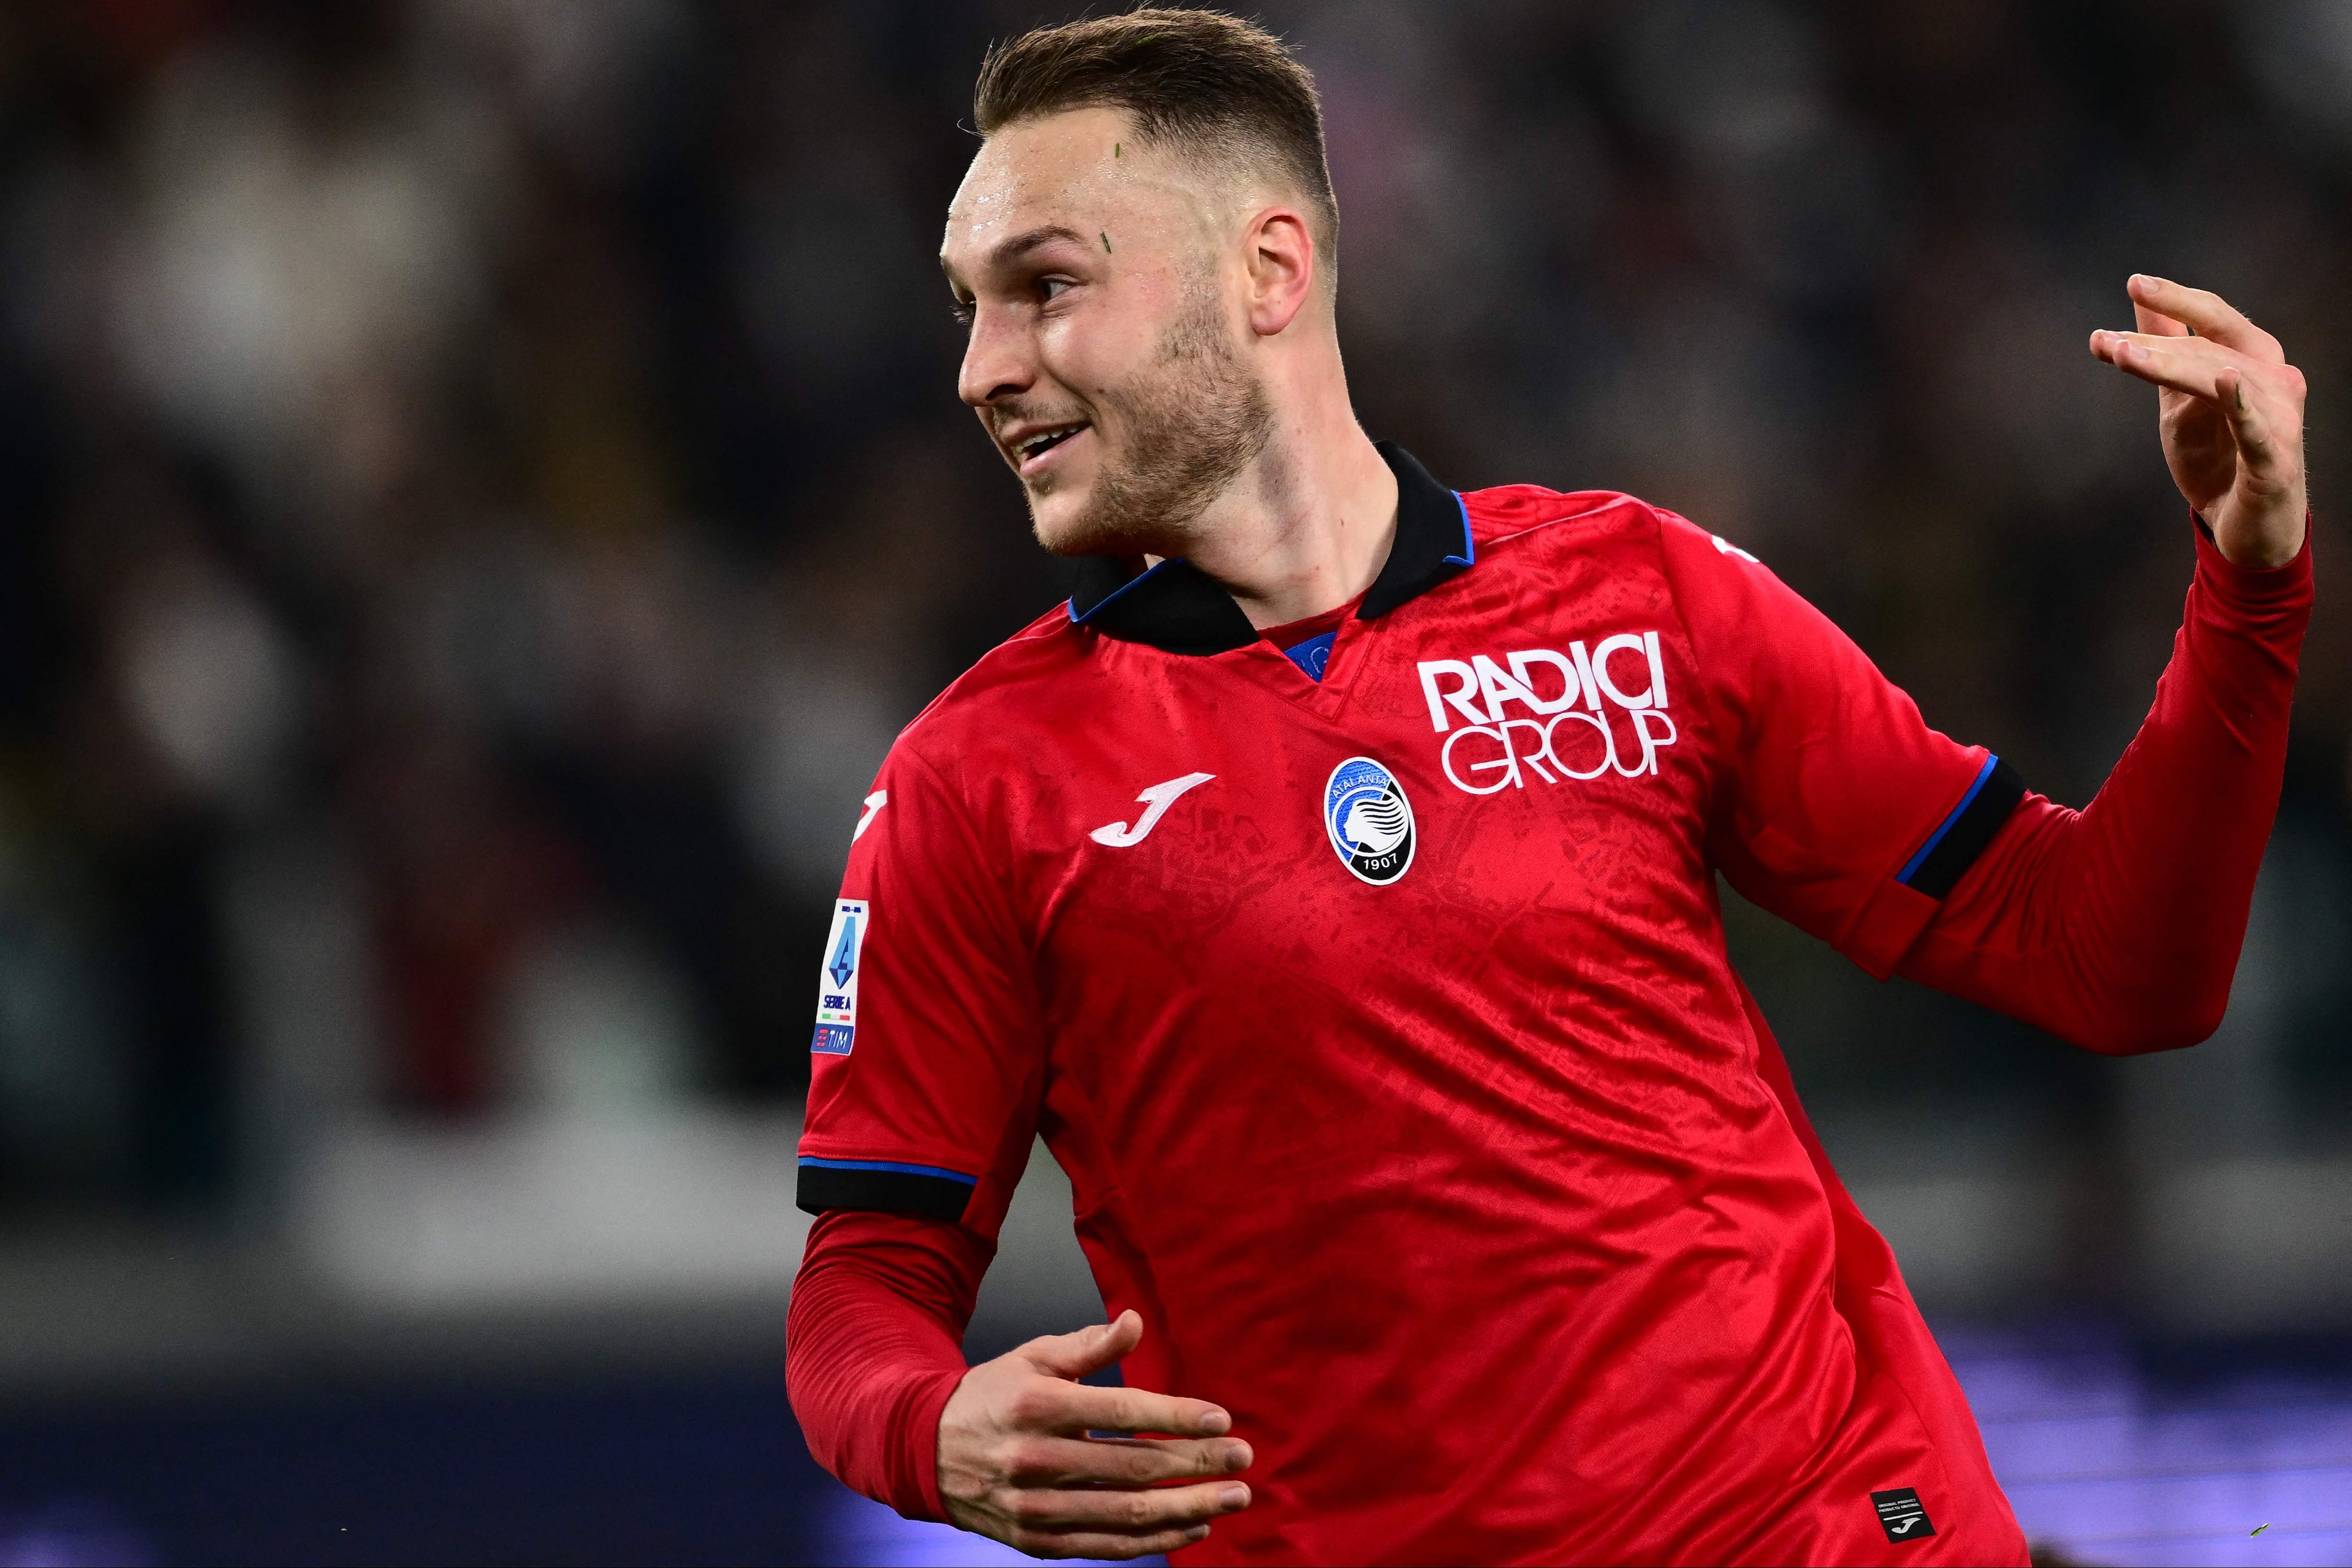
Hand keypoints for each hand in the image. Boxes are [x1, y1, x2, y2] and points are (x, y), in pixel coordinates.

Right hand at [938, 1309, 1252, 1558]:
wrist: (923, 1450)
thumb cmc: (992, 1396)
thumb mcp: (1033, 1356)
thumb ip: (1089, 1345)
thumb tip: (1136, 1321)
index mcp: (1037, 1404)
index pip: (1121, 1414)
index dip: (1176, 1417)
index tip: (1221, 1420)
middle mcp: (1035, 1459)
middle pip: (1132, 1468)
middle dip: (1196, 1465)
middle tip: (1243, 1459)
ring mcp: (1034, 1507)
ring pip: (1125, 1514)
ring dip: (1188, 1508)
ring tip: (1233, 1498)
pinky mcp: (1035, 1540)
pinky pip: (1105, 1546)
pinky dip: (1153, 1540)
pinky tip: (1192, 1525)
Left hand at [2090, 275, 2307, 568]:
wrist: (2243, 526)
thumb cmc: (2218, 456)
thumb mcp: (2180, 398)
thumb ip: (2166, 349)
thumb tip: (2141, 300)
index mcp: (2255, 360)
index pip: (2215, 319)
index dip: (2176, 300)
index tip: (2134, 283)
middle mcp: (2275, 380)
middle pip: (2209, 350)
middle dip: (2155, 344)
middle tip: (2105, 342)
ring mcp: (2279, 419)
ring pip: (2221, 382)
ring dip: (2172, 367)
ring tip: (2124, 356)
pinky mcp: (2274, 460)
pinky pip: (2256, 429)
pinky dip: (2241, 406)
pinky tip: (2224, 380)